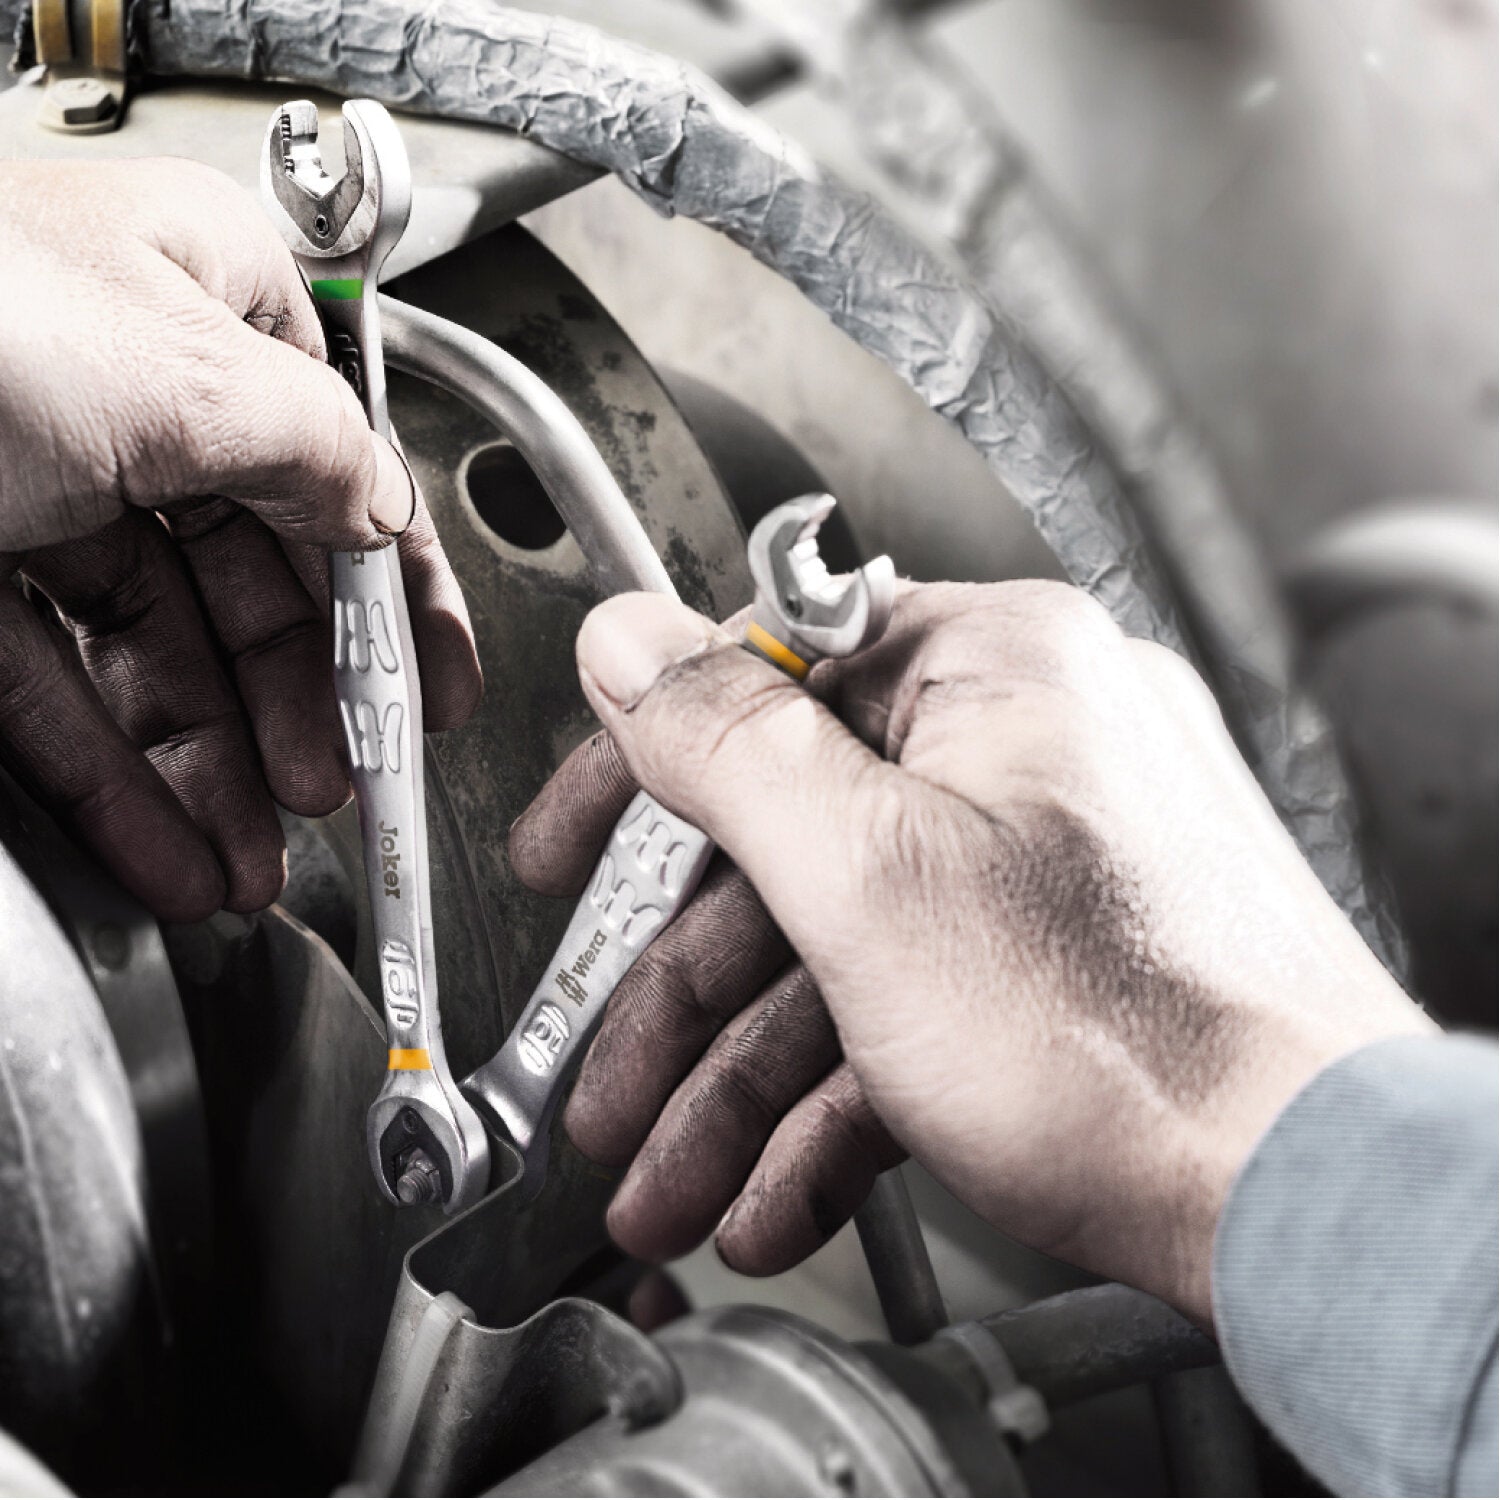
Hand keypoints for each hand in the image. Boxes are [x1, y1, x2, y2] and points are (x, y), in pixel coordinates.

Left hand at [0, 157, 479, 919]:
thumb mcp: (182, 369)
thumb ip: (321, 452)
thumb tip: (381, 510)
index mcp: (204, 305)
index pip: (340, 468)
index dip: (399, 591)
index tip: (429, 686)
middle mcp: (130, 394)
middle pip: (250, 582)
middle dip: (295, 710)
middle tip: (333, 795)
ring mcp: (41, 486)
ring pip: (156, 653)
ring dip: (209, 772)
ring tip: (246, 863)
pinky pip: (60, 689)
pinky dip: (114, 779)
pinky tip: (165, 851)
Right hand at [511, 580, 1431, 1321]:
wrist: (1304, 1204)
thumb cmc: (1129, 1038)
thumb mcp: (867, 873)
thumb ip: (728, 740)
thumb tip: (629, 639)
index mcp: (995, 670)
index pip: (763, 680)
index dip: (637, 778)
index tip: (571, 851)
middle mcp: (1027, 746)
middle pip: (789, 848)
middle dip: (678, 999)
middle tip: (605, 1080)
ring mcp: (1045, 860)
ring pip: (837, 953)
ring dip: (738, 1082)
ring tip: (670, 1177)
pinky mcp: (1056, 961)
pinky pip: (908, 1009)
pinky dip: (832, 1102)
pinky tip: (773, 1191)